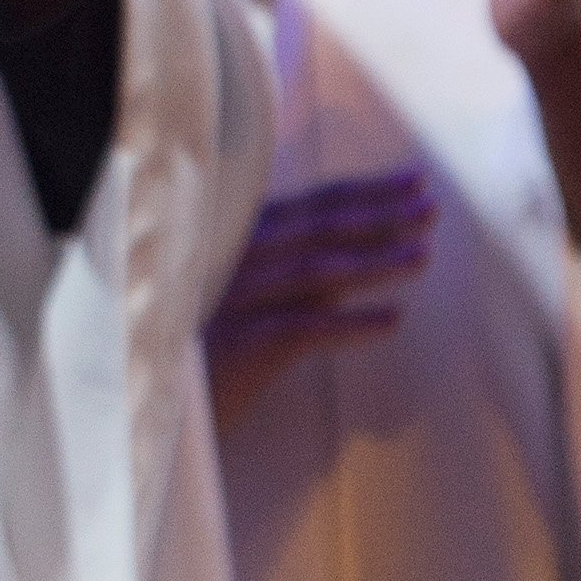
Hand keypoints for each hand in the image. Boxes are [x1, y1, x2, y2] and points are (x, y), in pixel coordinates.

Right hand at [205, 168, 438, 418]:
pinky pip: (303, 328)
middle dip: (379, 214)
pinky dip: (350, 323)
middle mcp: (235, 259)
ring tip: (421, 256)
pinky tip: (391, 320)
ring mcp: (234, 300)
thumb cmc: (205, 352)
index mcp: (239, 241)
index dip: (365, 191)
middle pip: (317, 228)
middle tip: (431, 206)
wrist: (149, 401)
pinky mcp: (238, 346)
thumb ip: (293, 275)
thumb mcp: (249, 301)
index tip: (414, 180)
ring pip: (313, 271)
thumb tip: (359, 256)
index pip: (311, 206)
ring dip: (373, 261)